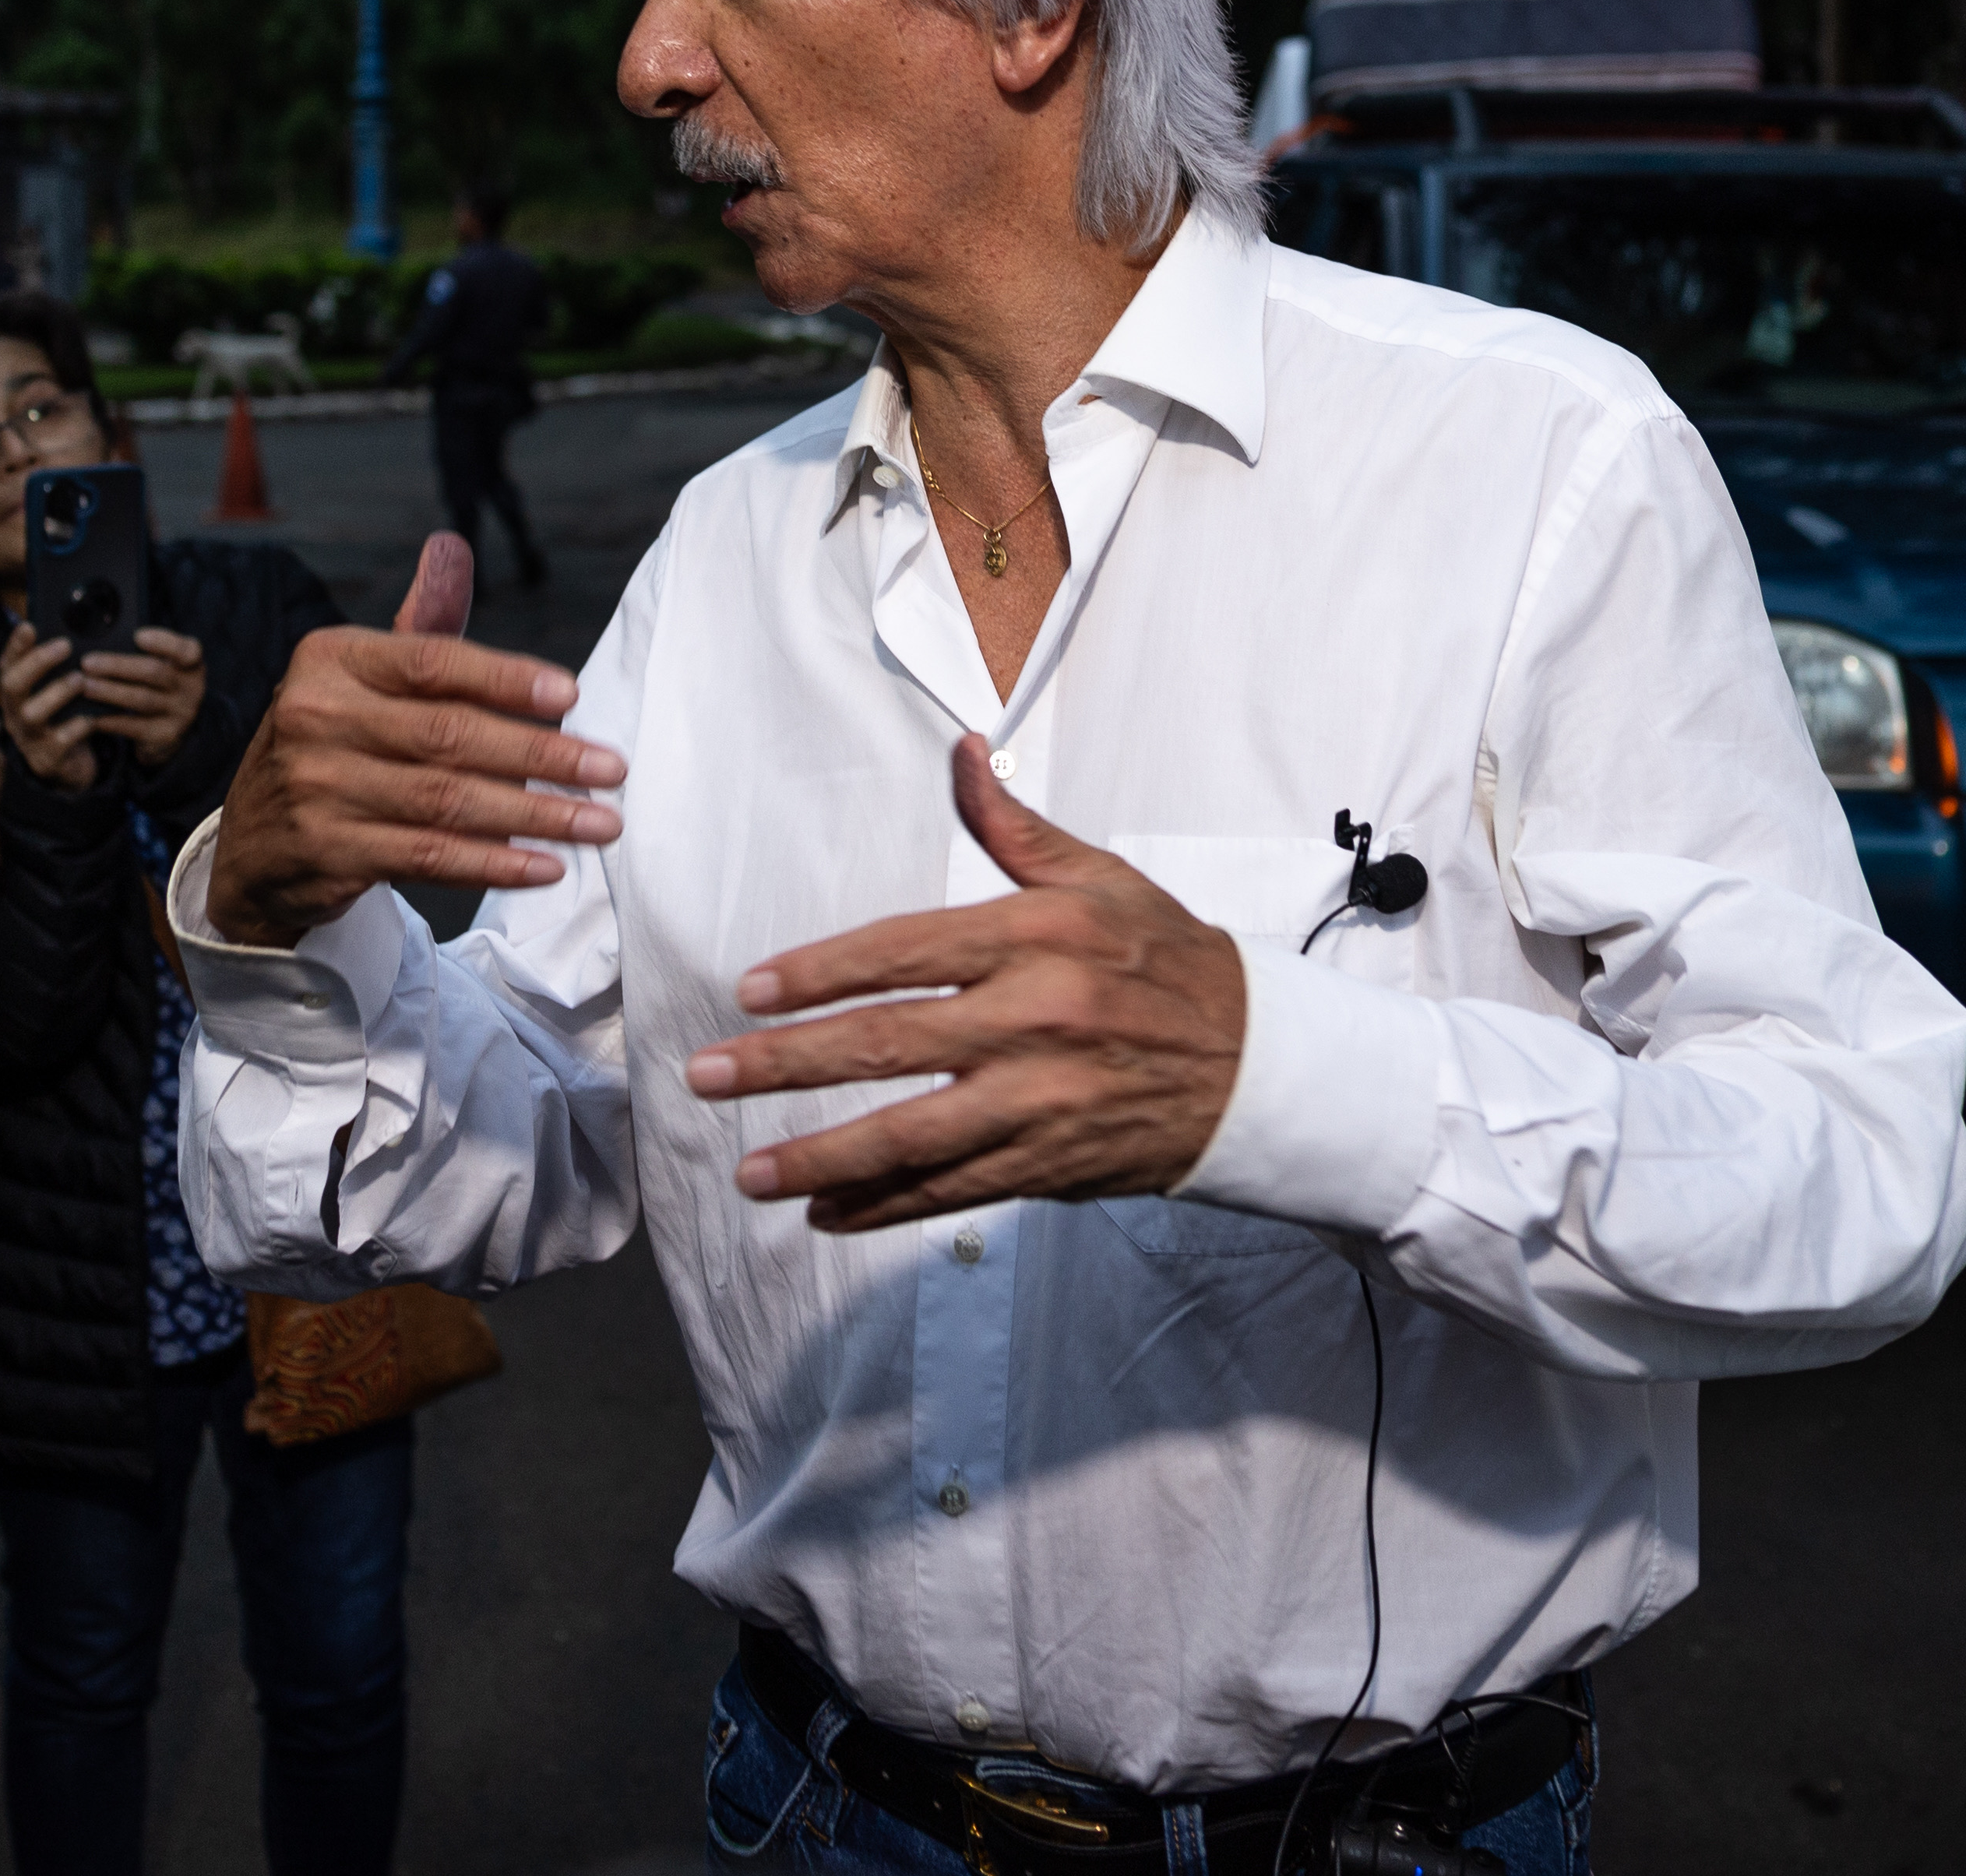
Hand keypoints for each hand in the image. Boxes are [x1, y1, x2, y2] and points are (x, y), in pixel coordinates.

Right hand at [0, 623, 96, 789]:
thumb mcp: (56, 693)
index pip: (8, 665)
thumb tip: (77, 633)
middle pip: (13, 685)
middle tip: (64, 645)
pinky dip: (76, 728)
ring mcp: (29, 737)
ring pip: (33, 714)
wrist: (70, 767)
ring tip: (79, 679)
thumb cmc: (65, 719)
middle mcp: (16, 713)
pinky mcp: (47, 759)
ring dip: (56, 693)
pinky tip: (90, 718)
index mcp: (17, 694)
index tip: (30, 625)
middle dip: (37, 663)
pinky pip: (58, 742)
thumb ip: (60, 669)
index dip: (16, 646)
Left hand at [78, 628, 208, 775]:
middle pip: (154, 672)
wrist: (170, 727)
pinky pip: (134, 726)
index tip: (138, 636)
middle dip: (117, 666)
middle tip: (87, 662)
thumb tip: (103, 637)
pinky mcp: (165, 734)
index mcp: (191, 664)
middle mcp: (191, 688)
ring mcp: (180, 713)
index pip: (187, 650)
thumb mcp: (161, 665)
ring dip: (109, 691)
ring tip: (84, 685)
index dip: (164, 642)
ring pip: (141, 699)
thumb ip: (142, 653)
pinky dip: (110, 719)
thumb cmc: (157, 685)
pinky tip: (91, 714)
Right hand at [198, 536, 619, 949]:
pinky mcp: (325, 853)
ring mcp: (316, 788)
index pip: (431, 661)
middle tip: (611, 770)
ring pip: (447, 801)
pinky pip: (428, 857)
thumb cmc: (336, 744)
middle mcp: (315, 718)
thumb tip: (452, 548)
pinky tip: (545, 866)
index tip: (573, 696)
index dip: (506, 678)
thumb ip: (419, 627)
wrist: (258, 845)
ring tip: (599, 821)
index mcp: (330, 660)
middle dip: (543, 755)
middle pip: (449, 735)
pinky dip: (494, 864)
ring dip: (535, 815)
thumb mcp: (362, 678)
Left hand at [686, 735, 1250, 1233]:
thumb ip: (1016, 827)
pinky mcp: (1053, 1161)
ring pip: (911, 1133)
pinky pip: (953, 1189)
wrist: (1258, 1065)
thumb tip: (962, 752)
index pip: (904, 950)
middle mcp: (1035, 1016)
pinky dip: (885, 1206)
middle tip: (706, 1075)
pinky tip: (823, 1212)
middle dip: (784, 1064)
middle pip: (886, 1043)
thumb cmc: (1168, 960)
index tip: (751, 990)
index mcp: (1037, 935)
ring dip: (820, 1156)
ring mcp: (1042, 1098)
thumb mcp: (1101, 879)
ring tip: (747, 1171)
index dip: (819, 973)